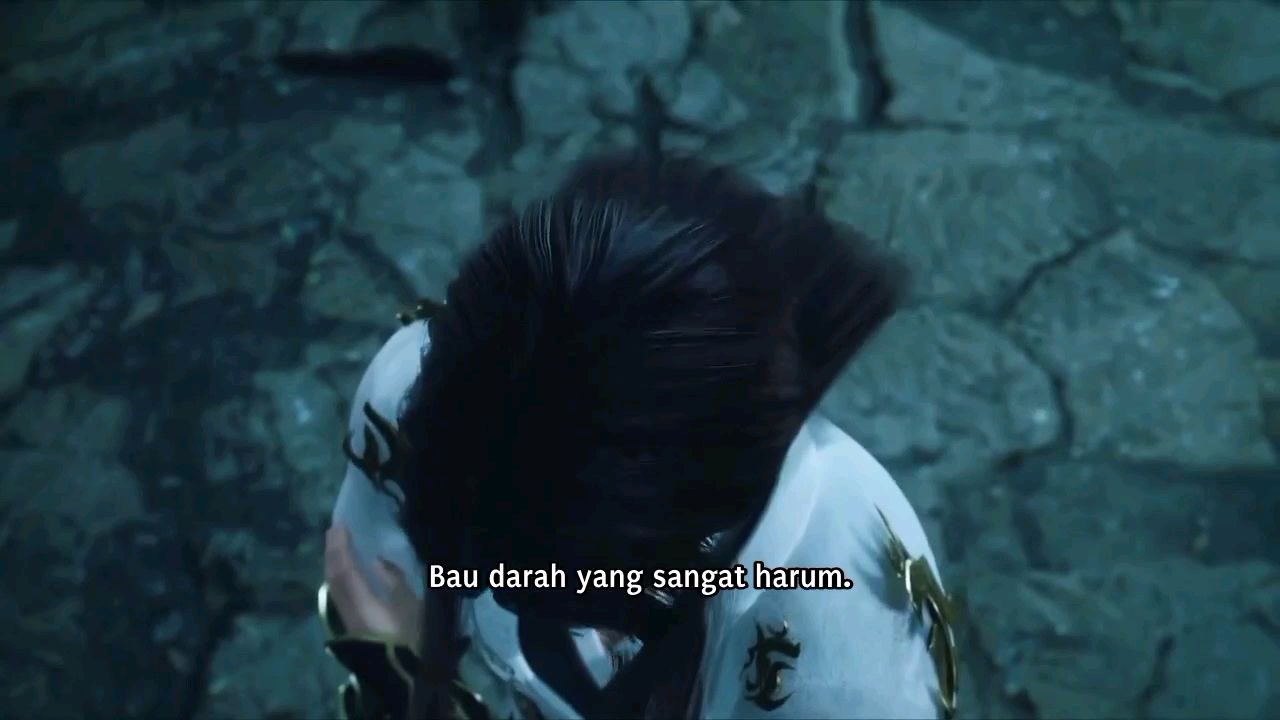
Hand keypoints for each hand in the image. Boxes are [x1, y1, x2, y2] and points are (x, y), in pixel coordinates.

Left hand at [325, 524, 422, 652]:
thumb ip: (396, 582)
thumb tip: (379, 561)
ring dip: (336, 564)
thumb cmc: (414, 640)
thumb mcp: (413, 608)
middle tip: (337, 531)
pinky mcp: (352, 626)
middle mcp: (348, 612)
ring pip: (335, 587)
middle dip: (334, 552)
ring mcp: (348, 621)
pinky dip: (341, 576)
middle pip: (334, 578)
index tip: (341, 524)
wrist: (403, 678)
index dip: (341, 546)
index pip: (345, 570)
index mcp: (363, 605)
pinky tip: (348, 571)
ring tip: (340, 546)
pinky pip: (341, 594)